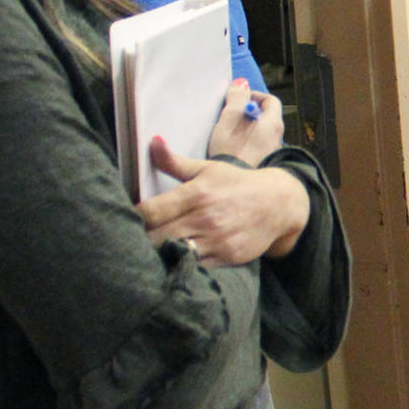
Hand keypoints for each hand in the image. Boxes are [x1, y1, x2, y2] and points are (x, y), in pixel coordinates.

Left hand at [139, 137, 310, 265]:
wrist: (279, 203)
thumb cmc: (237, 184)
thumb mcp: (208, 168)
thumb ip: (174, 161)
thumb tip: (152, 141)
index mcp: (196, 194)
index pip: (149, 211)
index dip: (133, 217)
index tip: (128, 217)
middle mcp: (205, 218)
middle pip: (155, 238)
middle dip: (140, 239)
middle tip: (133, 238)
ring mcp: (216, 240)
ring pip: (173, 255)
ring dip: (159, 255)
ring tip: (152, 251)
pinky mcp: (226, 257)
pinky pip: (194, 267)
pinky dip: (182, 265)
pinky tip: (177, 259)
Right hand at [207, 79, 284, 166]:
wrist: (235, 189)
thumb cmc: (231, 151)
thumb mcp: (228, 120)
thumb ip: (235, 100)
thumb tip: (241, 83)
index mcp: (273, 124)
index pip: (271, 101)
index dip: (255, 96)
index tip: (239, 99)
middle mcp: (278, 138)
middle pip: (267, 117)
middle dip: (249, 113)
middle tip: (230, 116)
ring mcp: (273, 153)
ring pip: (262, 133)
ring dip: (247, 129)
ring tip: (228, 133)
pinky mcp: (265, 165)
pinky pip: (258, 147)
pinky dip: (247, 143)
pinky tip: (232, 149)